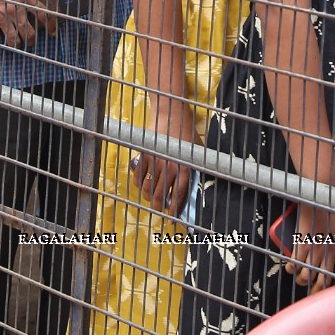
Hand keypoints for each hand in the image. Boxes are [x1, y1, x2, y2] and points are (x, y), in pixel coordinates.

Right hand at [0, 0, 56, 48]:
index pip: (42, 15)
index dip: (51, 24)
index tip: (52, 30)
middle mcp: (14, 9)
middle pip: (28, 32)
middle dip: (32, 39)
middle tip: (32, 40)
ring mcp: (0, 16)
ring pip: (12, 38)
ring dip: (16, 42)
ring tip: (17, 41)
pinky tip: (1, 32)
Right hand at [131, 99, 196, 214]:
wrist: (170, 114)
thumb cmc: (186, 133)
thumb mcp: (196, 151)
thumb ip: (194, 168)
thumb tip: (194, 188)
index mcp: (185, 168)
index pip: (179, 195)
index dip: (175, 210)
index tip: (171, 220)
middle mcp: (170, 167)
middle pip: (161, 196)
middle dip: (159, 206)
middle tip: (160, 209)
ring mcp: (155, 162)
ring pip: (147, 189)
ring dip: (148, 196)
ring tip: (151, 197)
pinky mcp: (144, 156)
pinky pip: (137, 177)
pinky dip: (138, 184)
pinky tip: (142, 184)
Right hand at [285, 202, 334, 292]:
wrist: (322, 193)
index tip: (332, 288)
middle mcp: (329, 252)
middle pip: (323, 281)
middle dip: (317, 290)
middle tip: (313, 291)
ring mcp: (314, 249)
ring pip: (307, 276)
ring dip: (303, 280)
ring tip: (302, 278)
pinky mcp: (302, 244)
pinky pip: (294, 264)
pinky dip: (291, 268)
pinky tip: (292, 268)